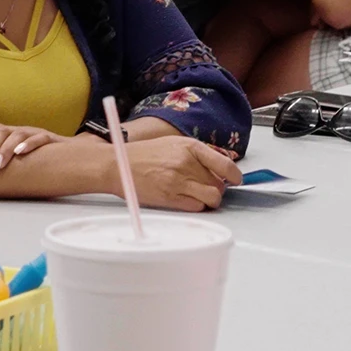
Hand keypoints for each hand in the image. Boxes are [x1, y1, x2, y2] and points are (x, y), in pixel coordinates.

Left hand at [0, 121, 66, 173]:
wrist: (68, 156)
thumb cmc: (36, 160)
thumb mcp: (15, 158)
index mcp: (10, 133)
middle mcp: (21, 131)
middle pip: (1, 131)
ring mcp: (36, 134)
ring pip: (18, 134)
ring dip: (5, 150)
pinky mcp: (51, 141)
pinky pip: (40, 138)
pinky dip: (29, 144)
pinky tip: (20, 153)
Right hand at [119, 137, 242, 211]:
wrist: (115, 165)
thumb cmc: (142, 155)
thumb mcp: (172, 144)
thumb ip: (196, 155)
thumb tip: (218, 172)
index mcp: (189, 146)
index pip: (225, 164)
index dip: (234, 175)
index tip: (235, 179)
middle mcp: (186, 163)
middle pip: (219, 183)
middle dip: (215, 187)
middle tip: (203, 187)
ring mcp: (178, 181)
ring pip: (212, 197)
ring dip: (208, 199)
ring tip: (197, 195)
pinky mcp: (170, 197)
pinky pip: (196, 206)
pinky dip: (195, 205)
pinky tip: (184, 199)